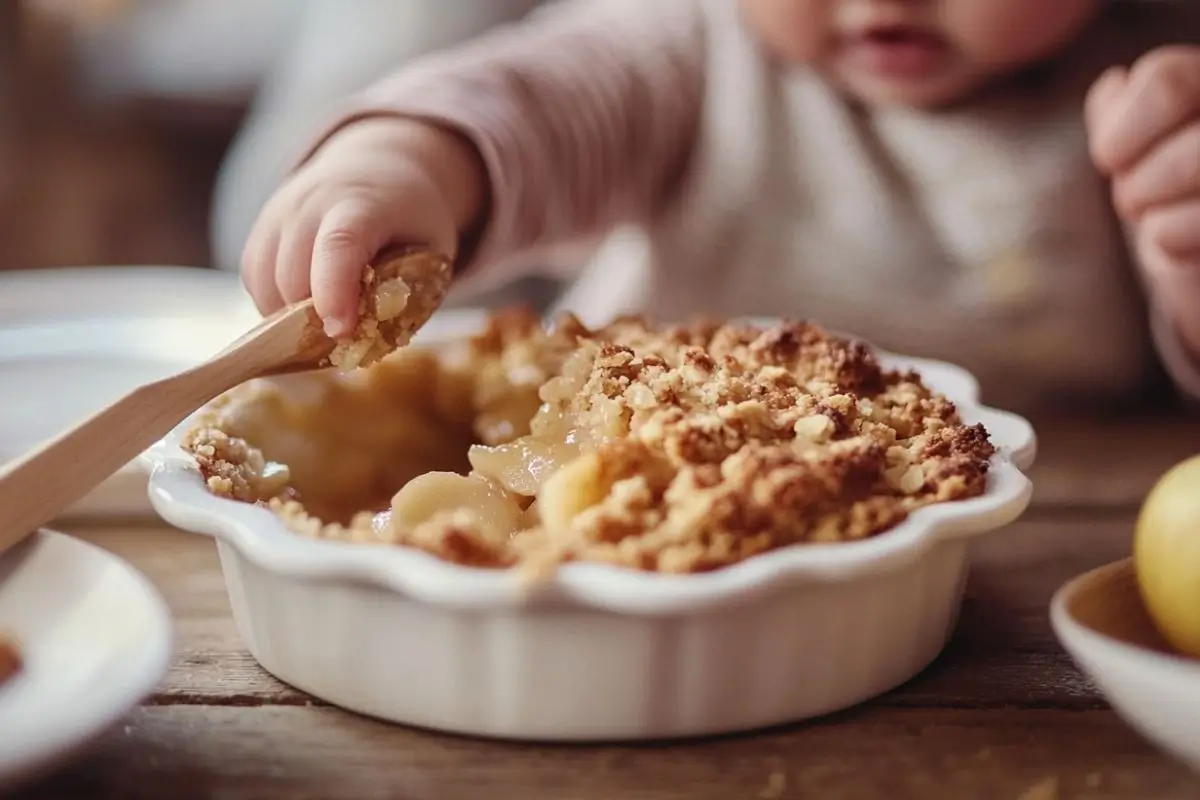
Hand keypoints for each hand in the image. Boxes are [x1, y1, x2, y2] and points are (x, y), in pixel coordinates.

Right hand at [241, 117, 485, 336]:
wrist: (379, 165)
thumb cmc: (412, 217)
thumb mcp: (432, 249)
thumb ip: (406, 294)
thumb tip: (367, 343)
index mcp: (363, 204)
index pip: (338, 246)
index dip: (334, 292)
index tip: (339, 331)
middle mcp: (311, 202)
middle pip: (292, 275)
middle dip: (315, 320)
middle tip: (346, 337)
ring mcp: (280, 211)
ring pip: (264, 281)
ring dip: (290, 317)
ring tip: (327, 321)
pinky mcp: (262, 226)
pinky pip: (253, 277)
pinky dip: (272, 303)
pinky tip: (305, 306)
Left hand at [1086, 46, 1199, 349]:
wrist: (1196, 261)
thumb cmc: (1162, 192)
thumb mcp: (1134, 149)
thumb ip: (1120, 111)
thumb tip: (1115, 83)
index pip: (1166, 79)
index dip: (1121, 129)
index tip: (1110, 160)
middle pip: (1184, 137)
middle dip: (1137, 177)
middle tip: (1134, 200)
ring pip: (1196, 164)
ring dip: (1151, 205)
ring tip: (1152, 217)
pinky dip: (1169, 238)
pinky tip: (1174, 242)